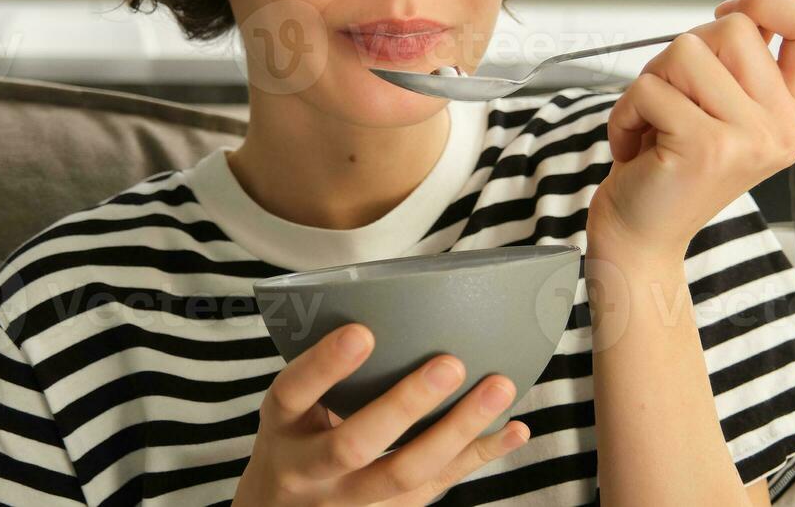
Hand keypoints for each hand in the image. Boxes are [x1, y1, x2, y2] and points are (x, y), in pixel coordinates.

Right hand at [235, 323, 530, 506]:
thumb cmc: (296, 440)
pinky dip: (480, 455)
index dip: (325, 365)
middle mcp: (308, 469)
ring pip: (405, 472)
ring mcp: (348, 500)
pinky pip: (438, 486)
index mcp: (281, 427)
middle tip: (449, 364)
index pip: (292, 393)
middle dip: (404, 405)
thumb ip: (329, 373)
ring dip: (457, 430)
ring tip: (498, 388)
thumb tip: (397, 306)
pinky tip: (514, 429)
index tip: (361, 332)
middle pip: (354, 445)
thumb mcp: (292, 409)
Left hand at [591, 0, 794, 262]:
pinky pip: (651, 88)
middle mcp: (782, 127)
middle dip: (680, 54)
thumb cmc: (668, 163)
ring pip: (687, 51)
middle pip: (734, 28)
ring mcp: (750, 140)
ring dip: (650, 83)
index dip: (771, 3)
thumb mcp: (715, 102)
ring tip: (652, 125)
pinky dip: (625, 112)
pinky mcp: (707, 148)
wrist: (640, 238)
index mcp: (790, 111)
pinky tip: (635, 146)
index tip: (726, 19)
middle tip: (669, 103)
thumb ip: (744, 50)